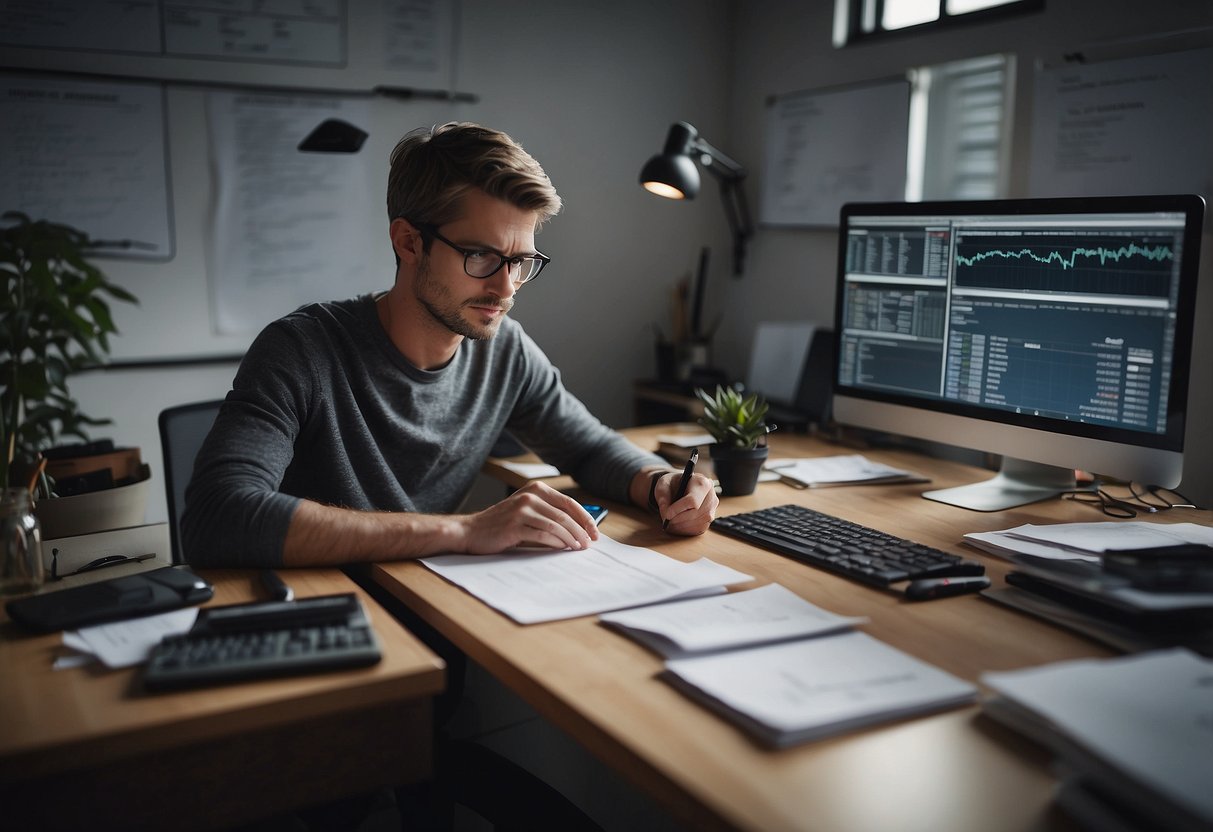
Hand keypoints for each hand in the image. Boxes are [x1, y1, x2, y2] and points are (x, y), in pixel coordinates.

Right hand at [459, 481, 599, 553]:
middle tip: (589, 544)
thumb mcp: (526, 511)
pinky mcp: (514, 525)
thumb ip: (548, 513)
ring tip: (578, 548)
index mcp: (535, 489)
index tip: (594, 532)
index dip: (585, 518)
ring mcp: (521, 509)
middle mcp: (529, 496)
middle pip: (565, 514)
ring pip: (556, 524)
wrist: (471, 531)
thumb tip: (579, 529)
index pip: (569, 502)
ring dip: (571, 538)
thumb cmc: (501, 524)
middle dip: (581, 530)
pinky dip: (556, 543)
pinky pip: (543, 534)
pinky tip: (563, 548)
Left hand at [654, 471, 717, 534]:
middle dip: (679, 519)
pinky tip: (678, 526)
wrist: (679, 487)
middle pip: (697, 513)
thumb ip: (663, 497)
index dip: (678, 509)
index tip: (667, 514)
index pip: (692, 500)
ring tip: (671, 523)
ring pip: (699, 523)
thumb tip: (665, 513)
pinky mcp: (710, 518)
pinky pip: (700, 529)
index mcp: (701, 482)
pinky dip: (687, 530)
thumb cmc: (673, 484)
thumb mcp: (663, 485)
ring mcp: (712, 508)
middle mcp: (710, 495)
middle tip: (667, 521)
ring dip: (682, 526)